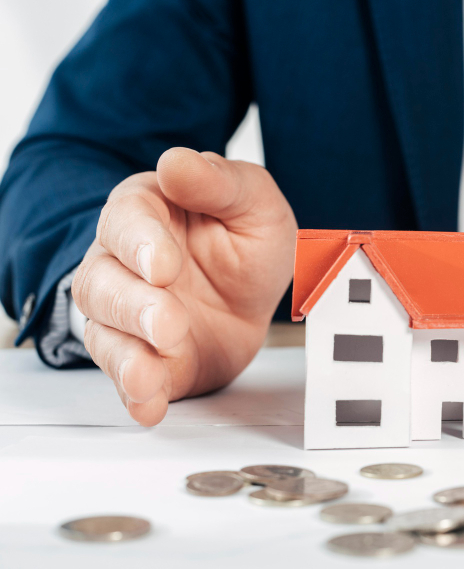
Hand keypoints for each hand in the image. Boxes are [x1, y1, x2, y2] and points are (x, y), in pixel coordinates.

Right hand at [72, 148, 296, 424]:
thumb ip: (219, 183)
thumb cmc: (245, 242)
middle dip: (134, 307)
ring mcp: (127, 316)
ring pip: (105, 333)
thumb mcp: (254, 203)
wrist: (255, 298)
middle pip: (103, 284)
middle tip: (169, 322)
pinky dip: (136, 395)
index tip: (162, 266)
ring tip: (150, 373)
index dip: (140, 244)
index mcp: (146, 214)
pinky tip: (149, 405)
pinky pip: (126, 378)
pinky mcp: (143, 359)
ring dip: (126, 356)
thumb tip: (176, 163)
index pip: (125, 222)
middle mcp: (123, 265)